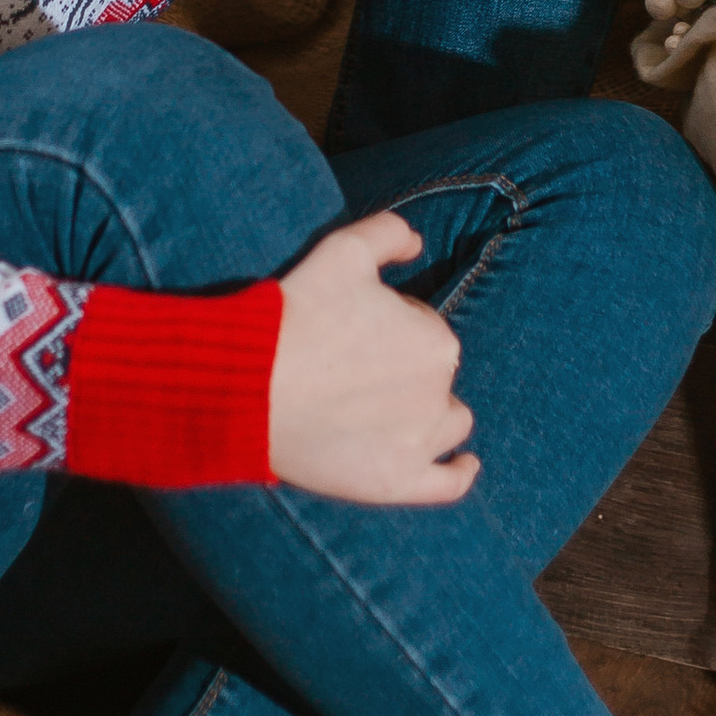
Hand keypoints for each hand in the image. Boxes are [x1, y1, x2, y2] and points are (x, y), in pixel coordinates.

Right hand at [268, 209, 478, 505]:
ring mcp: (422, 445)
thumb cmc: (297, 314)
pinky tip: (465, 464)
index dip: (390, 327)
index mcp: (436, 341)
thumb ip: (391, 233)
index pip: (425, 329)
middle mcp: (440, 394)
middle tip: (355, 368)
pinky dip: (461, 471)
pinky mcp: (400, 483)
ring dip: (435, 415)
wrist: (250, 386)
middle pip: (436, 376)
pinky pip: (450, 483)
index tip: (353, 332)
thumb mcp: (344, 250)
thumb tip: (419, 243)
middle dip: (407, 369)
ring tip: (397, 412)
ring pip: (450, 424)